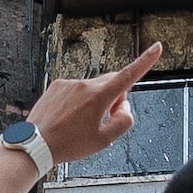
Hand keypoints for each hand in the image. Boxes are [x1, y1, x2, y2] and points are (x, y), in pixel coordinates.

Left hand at [30, 47, 166, 167]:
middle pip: (111, 83)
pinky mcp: (56, 85)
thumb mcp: (104, 141)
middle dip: (115, 97)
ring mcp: (69, 83)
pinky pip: (76, 89)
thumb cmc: (68, 144)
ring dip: (95, 100)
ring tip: (81, 123)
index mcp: (99, 97)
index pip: (129, 75)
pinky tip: (69, 117)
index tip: (157, 47)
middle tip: (106, 119)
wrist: (35, 144)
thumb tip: (124, 107)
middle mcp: (84, 85)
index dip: (146, 61)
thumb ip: (123, 122)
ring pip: (93, 87)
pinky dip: (78, 100)